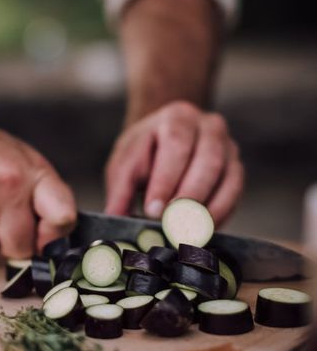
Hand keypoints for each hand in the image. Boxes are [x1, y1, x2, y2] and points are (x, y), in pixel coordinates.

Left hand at [105, 101, 243, 226]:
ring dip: (207, 209)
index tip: (153, 210)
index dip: (166, 180)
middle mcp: (209, 126)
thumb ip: (120, 189)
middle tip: (172, 225)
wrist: (166, 140)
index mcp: (178, 117)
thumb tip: (114, 217)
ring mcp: (228, 147)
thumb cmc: (145, 153)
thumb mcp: (125, 163)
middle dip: (189, 197)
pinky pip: (234, 193)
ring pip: (227, 178)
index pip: (176, 146)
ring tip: (187, 233)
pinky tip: (202, 230)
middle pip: (208, 161)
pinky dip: (220, 214)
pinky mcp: (236, 168)